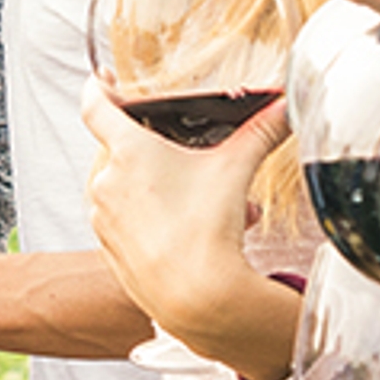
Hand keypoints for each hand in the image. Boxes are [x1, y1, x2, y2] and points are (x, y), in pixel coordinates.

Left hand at [80, 91, 292, 375]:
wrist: (195, 297)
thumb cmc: (207, 229)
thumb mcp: (236, 168)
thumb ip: (260, 132)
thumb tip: (285, 109)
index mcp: (125, 151)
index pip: (95, 104)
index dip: (99, 88)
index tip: (106, 82)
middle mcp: (104, 181)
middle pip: (123, 149)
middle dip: (162, 153)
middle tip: (196, 161)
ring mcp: (103, 218)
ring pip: (132, 189)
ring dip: (166, 190)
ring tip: (210, 204)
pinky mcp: (108, 249)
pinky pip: (130, 223)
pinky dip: (156, 221)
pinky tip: (194, 233)